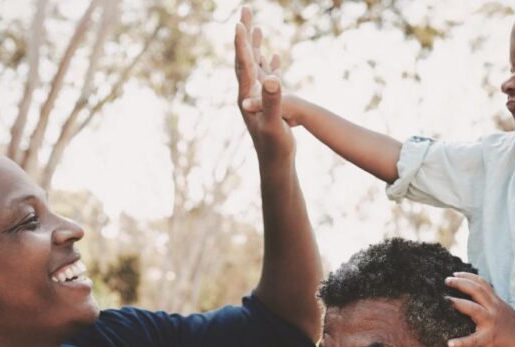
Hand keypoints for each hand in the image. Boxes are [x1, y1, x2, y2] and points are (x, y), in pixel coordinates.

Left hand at [235, 7, 294, 162]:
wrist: (275, 164)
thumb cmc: (274, 147)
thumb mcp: (274, 124)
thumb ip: (272, 101)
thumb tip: (272, 80)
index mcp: (247, 97)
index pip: (243, 64)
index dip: (241, 43)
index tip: (238, 23)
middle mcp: (248, 94)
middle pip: (245, 58)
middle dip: (245, 34)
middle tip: (245, 10)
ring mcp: (257, 99)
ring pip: (255, 66)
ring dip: (255, 45)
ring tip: (256, 26)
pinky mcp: (267, 104)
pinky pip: (267, 77)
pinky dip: (270, 63)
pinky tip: (274, 56)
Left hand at [444, 272, 514, 346]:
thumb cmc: (509, 325)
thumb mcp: (501, 307)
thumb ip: (488, 300)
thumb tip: (470, 291)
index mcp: (495, 301)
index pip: (481, 283)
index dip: (467, 276)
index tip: (454, 273)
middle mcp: (494, 309)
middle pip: (477, 290)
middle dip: (461, 283)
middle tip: (447, 281)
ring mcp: (491, 323)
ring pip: (474, 309)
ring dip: (458, 303)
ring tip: (446, 301)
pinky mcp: (489, 338)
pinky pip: (473, 340)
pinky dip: (461, 342)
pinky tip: (450, 343)